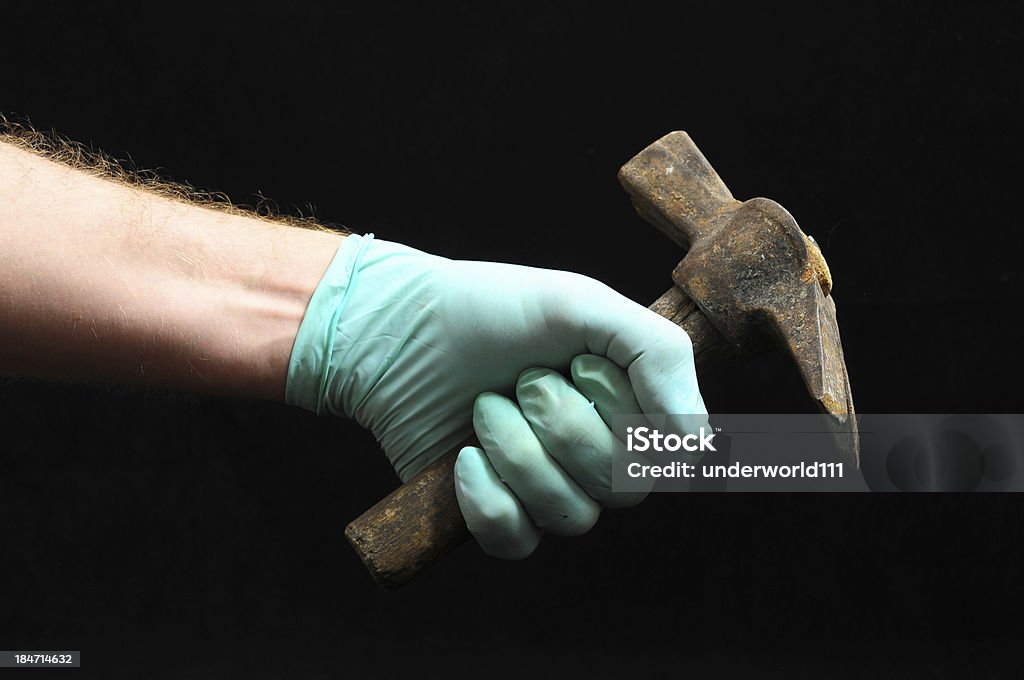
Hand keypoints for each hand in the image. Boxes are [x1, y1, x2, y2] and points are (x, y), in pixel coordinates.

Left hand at [285, 234, 705, 554]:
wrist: (399, 328)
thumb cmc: (494, 309)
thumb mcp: (585, 304)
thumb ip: (659, 355)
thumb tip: (698, 443)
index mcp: (624, 406)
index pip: (664, 455)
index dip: (622, 416)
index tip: (580, 363)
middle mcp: (592, 454)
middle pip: (620, 490)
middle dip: (563, 426)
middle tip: (524, 380)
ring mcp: (543, 488)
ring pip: (569, 516)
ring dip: (518, 451)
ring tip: (485, 405)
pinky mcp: (493, 513)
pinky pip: (516, 539)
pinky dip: (488, 497)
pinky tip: (465, 457)